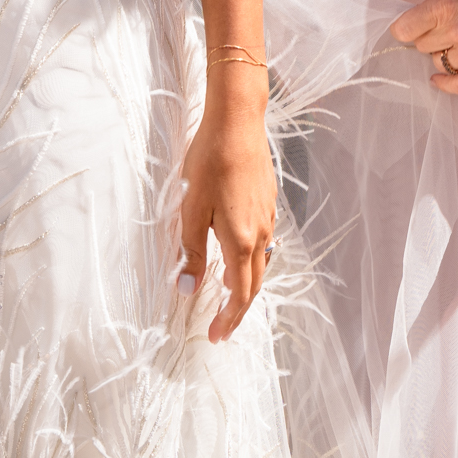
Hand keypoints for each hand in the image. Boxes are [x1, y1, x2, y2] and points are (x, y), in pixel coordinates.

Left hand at [178, 79, 277, 342]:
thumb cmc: (209, 163)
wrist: (237, 121)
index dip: (228, 319)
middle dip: (238, 308)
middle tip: (221, 325)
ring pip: (261, 261)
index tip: (216, 336)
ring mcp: (269, 215)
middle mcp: (261, 233)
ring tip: (226, 292)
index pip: (240, 294)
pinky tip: (237, 250)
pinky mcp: (268, 200)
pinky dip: (251, 258)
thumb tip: (188, 289)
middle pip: (255, 283)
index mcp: (241, 241)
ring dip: (246, 283)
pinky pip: (264, 241)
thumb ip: (191, 252)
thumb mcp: (191, 210)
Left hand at [390, 0, 457, 94]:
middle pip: (422, 46)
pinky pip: (457, 85)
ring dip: (443, 55)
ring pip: (438, 64)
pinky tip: (438, 80)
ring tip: (457, 44)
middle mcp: (455, 30)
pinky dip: (445, 84)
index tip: (408, 31)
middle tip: (443, 32)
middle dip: (429, 39)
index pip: (405, 29)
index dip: (405, 30)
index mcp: (445, 5)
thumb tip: (418, 22)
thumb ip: (437, 4)